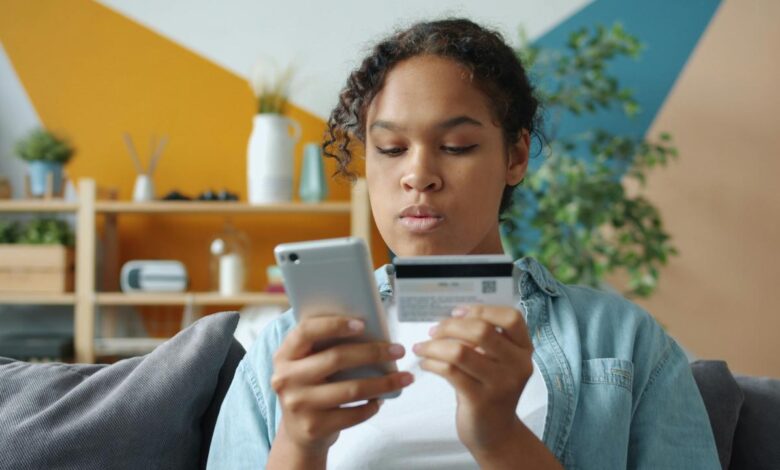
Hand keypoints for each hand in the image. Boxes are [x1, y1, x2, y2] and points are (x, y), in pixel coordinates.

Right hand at [270, 315, 413, 459]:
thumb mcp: (307, 364)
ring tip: (404, 377)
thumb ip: (325, 346)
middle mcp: (286, 379)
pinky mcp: (313, 427)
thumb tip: (370, 330)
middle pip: (336, 358)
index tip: (363, 324)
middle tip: (398, 350)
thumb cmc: (311, 387)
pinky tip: (381, 399)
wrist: (299, 433)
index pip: (307, 331)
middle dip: (373, 352)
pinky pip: (353, 414)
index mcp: (284, 355)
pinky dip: (372, 406)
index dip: (335, 325)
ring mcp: (298, 405)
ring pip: (351, 389)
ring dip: (384, 382)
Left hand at [412, 304, 532, 457]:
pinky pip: (450, 371)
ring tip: (422, 347)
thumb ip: (483, 340)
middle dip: (450, 326)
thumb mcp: (496, 363)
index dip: (482, 309)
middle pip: (482, 330)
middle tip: (433, 330)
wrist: (496, 434)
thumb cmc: (490, 390)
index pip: (511, 318)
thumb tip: (450, 317)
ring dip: (434, 346)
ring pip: (460, 351)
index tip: (458, 312)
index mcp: (524, 350)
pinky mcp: (480, 400)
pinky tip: (426, 363)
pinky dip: (432, 363)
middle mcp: (517, 365)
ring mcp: (501, 384)